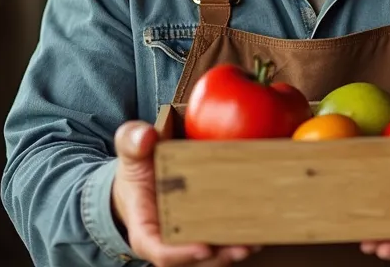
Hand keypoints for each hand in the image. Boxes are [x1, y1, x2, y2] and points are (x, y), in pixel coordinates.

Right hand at [112, 121, 260, 265]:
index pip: (159, 250)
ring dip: (234, 252)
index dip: (181, 254)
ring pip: (212, 257)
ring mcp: (188, 241)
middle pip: (193, 259)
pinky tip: (259, 231)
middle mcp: (167, 242)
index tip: (204, 248)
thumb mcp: (130, 151)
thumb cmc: (137, 171)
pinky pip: (222, 244)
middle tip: (243, 247)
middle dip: (219, 256)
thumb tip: (145, 136)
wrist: (144, 182)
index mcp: (145, 229)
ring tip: (256, 241)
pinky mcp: (205, 234)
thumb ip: (131, 141)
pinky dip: (241, 240)